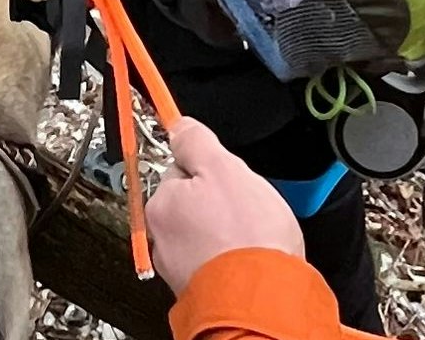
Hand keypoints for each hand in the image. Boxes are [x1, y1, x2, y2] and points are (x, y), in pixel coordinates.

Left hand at [145, 118, 304, 294]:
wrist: (264, 299)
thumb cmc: (246, 236)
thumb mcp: (224, 168)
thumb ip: (197, 142)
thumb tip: (179, 125)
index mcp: (162, 203)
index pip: (181, 169)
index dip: (211, 169)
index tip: (228, 177)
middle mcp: (161, 237)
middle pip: (192, 202)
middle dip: (218, 202)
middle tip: (246, 207)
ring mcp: (179, 267)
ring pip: (205, 232)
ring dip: (225, 231)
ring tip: (251, 235)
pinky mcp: (200, 288)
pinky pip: (215, 260)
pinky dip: (230, 257)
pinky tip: (248, 257)